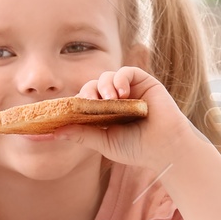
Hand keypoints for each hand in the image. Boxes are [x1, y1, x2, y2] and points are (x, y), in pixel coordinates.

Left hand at [51, 65, 196, 171]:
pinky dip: (120, 79)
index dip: (72, 104)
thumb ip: (82, 134)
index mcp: (105, 114)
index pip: (83, 102)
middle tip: (88, 103)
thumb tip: (54, 132)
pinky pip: (127, 71)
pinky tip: (121, 93)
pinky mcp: (145, 82)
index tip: (60, 112)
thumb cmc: (137, 148)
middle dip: (87, 94)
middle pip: (92, 87)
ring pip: (108, 77)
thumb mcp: (104, 142)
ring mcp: (130, 90)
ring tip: (109, 100)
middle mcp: (116, 99)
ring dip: (104, 86)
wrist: (166, 148)